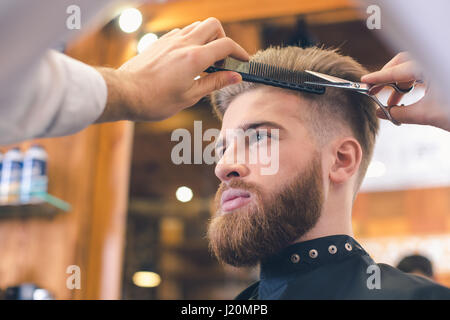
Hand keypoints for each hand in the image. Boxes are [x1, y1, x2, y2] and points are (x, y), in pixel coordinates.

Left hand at [96, 17, 248, 122]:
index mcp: (194, 58)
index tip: (244, 62)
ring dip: (207, 38)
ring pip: (197, 26)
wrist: (124, 93)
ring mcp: (170, 40)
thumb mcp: (189, 96)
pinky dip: (191, 40)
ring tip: (205, 60)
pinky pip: (182, 33)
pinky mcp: (160, 42)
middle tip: (222, 59)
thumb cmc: (155, 100)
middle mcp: (183, 43)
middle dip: (223, 39)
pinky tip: (187, 59)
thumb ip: (214, 83)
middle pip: (213, 25)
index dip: (240, 52)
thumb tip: (235, 76)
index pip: (226, 45)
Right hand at [361, 52, 449, 131]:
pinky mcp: (440, 73)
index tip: (365, 82)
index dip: (380, 77)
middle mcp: (434, 61)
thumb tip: (381, 113)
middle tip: (375, 91)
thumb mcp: (429, 114)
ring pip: (412, 68)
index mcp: (432, 66)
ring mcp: (438, 66)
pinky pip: (421, 73)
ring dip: (398, 84)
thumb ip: (401, 113)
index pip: (400, 70)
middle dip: (387, 76)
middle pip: (404, 62)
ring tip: (390, 102)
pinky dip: (410, 84)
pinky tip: (403, 98)